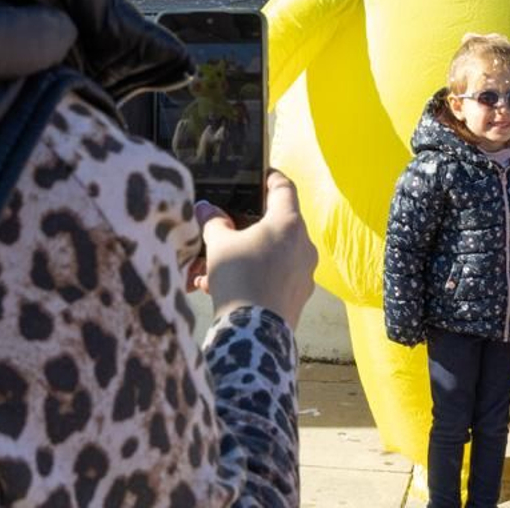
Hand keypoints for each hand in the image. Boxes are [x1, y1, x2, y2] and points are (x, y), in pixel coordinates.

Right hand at [199, 171, 317, 328]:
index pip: (284, 187)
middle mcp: (303, 245)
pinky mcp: (299, 295)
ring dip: (245, 255)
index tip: (260, 175)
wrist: (253, 335)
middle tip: (225, 230)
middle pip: (277, 224)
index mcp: (288, 223)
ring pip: (273, 254)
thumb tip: (205, 209)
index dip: (270, 177)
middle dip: (247, 227)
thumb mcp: (218, 245)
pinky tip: (222, 288)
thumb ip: (213, 222)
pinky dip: (252, 276)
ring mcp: (304, 272)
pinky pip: (275, 277)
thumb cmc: (239, 280)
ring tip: (213, 268)